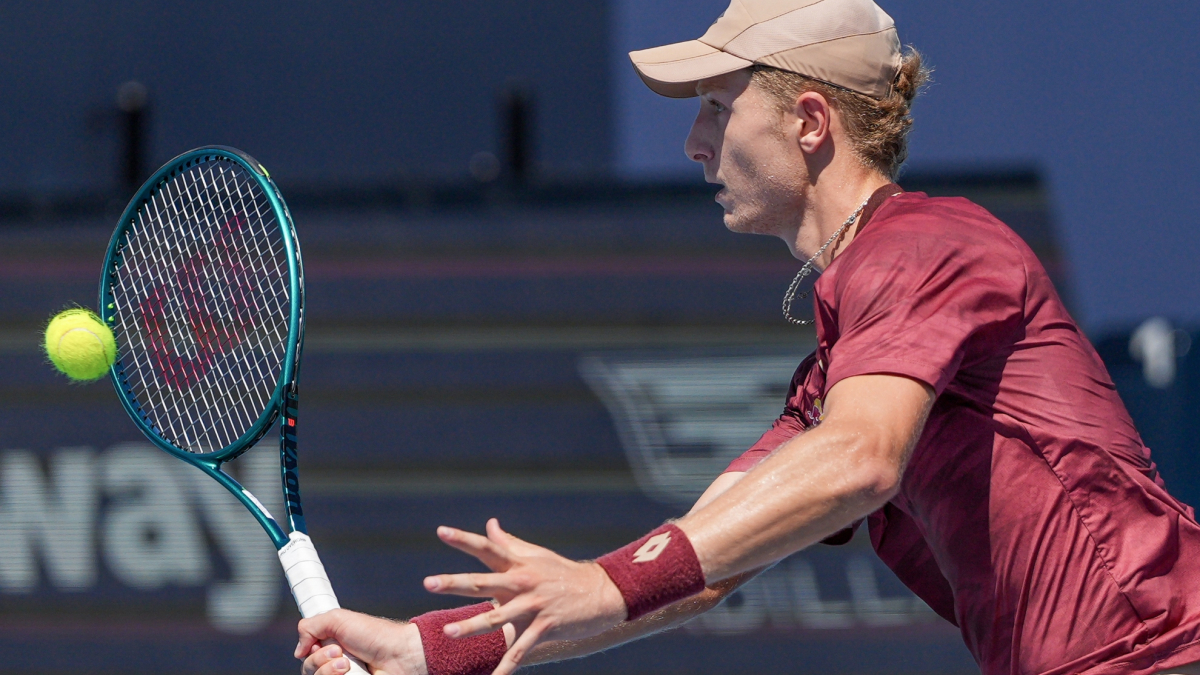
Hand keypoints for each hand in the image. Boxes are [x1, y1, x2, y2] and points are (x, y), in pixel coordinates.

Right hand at [296, 609, 425, 674]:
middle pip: (307, 670)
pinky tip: (349, 674)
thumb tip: (299, 650)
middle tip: (339, 651)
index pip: (306, 656)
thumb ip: (310, 627)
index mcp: (331, 646)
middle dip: (319, 660)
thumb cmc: (375, 635)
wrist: (399, 655)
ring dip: (328, 671)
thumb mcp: (338, 619)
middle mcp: (335, 665)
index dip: (309, 652)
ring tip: (347, 665)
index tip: (317, 645)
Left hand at [423, 518, 626, 674]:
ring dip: (472, 626)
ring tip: (448, 631)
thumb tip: (489, 524)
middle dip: (455, 583)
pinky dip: (506, 667)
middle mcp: (522, 582)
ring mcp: (532, 606)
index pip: (486, 548)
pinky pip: (520, 650)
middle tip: (429, 583)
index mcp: (517, 563)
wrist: (598, 594)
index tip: (440, 531)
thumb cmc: (561, 573)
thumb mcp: (536, 555)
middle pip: (483, 582)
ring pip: (496, 618)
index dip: (463, 539)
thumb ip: (508, 543)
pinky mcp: (544, 627)